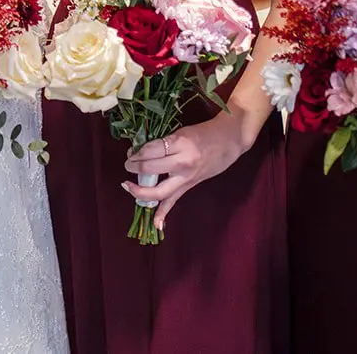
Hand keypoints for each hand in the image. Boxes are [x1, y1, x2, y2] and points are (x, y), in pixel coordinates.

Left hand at [121, 113, 252, 230]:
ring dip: (140, 191)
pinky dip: (164, 213)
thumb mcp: (180, 132)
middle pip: (149, 169)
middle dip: (134, 168)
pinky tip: (156, 223)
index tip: (131, 153)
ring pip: (159, 190)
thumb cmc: (204, 133)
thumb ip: (162, 143)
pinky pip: (174, 201)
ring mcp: (186, 177)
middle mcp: (182, 162)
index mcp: (179, 143)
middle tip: (128, 165)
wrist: (228, 141)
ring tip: (129, 186)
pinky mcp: (190, 186)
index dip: (136, 153)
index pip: (149, 150)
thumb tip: (140, 152)